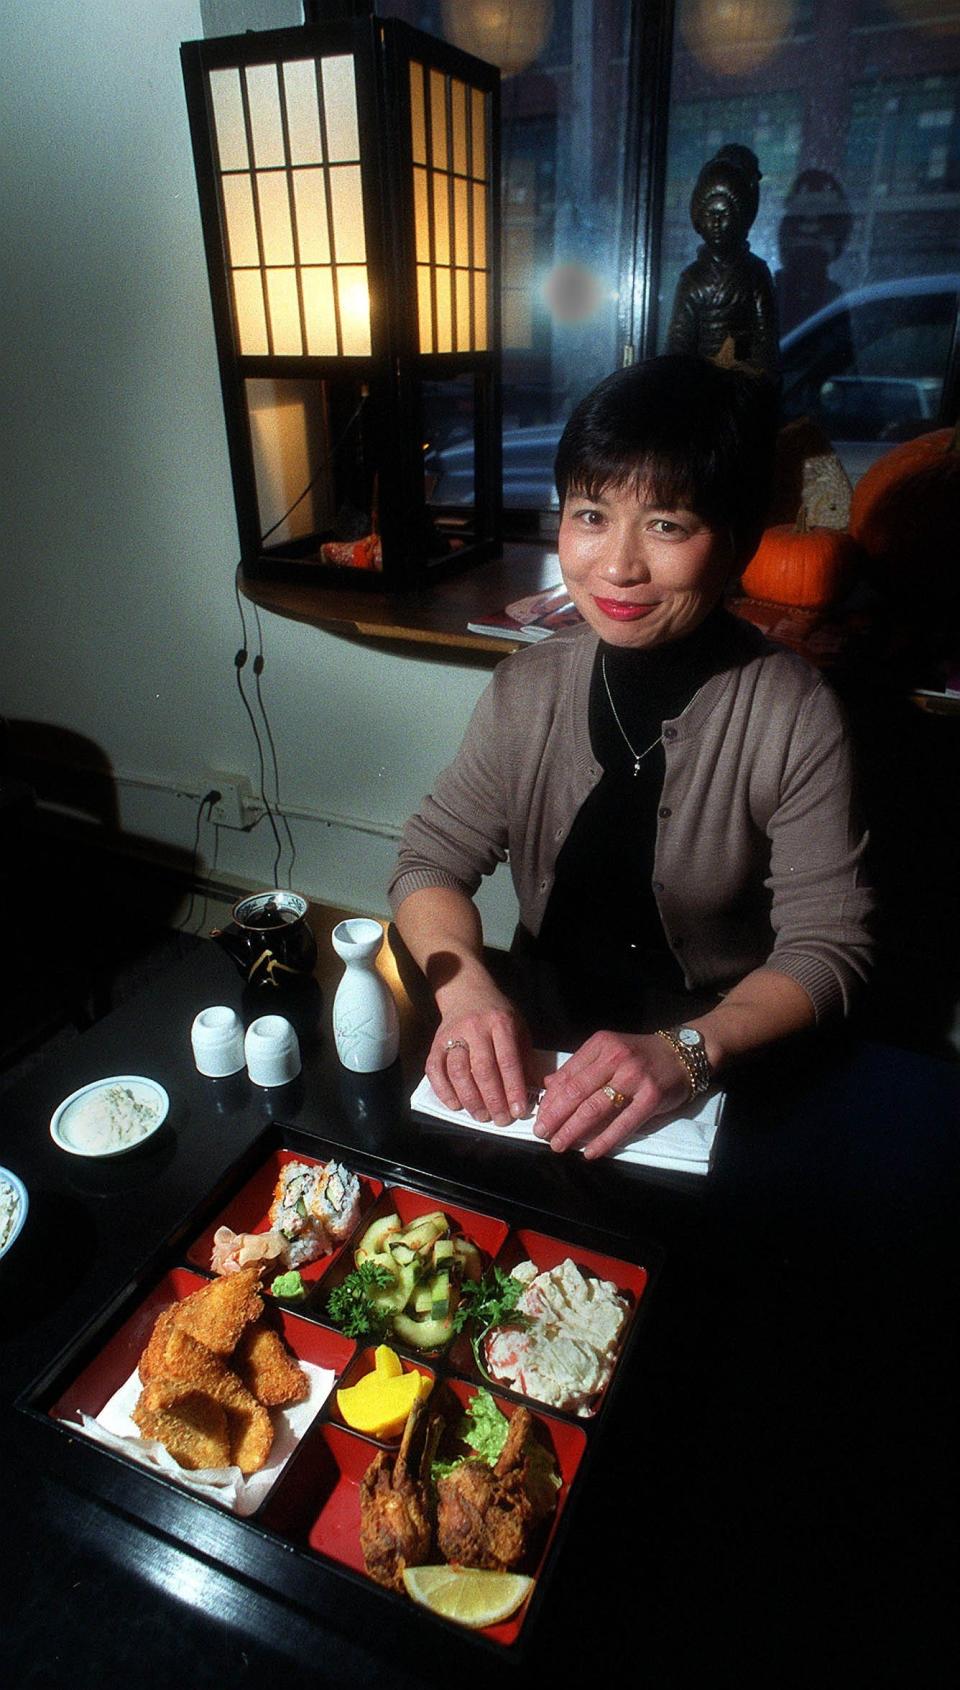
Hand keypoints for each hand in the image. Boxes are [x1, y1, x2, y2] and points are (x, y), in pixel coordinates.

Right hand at [425, 992, 532, 1127]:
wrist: (466, 991)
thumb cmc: (497, 1014)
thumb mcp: (518, 1027)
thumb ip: (524, 1056)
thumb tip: (531, 1091)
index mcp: (501, 1023)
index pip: (508, 1061)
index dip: (513, 1089)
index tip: (518, 1111)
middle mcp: (475, 1028)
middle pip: (482, 1069)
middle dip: (493, 1100)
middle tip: (500, 1119)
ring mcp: (452, 1035)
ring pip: (458, 1071)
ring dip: (470, 1099)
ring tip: (481, 1116)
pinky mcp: (435, 1043)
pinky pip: (435, 1070)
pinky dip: (443, 1091)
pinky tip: (455, 1105)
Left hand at [533, 1030, 692, 1158]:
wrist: (682, 1054)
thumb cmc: (640, 1055)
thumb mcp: (607, 1051)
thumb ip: (579, 1067)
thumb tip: (547, 1085)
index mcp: (600, 1045)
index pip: (567, 1075)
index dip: (550, 1099)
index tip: (539, 1117)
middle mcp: (615, 1058)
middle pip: (576, 1092)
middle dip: (555, 1116)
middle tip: (542, 1134)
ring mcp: (634, 1078)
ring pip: (595, 1108)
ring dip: (573, 1130)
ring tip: (559, 1145)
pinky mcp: (651, 1098)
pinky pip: (623, 1124)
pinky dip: (604, 1140)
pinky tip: (590, 1152)